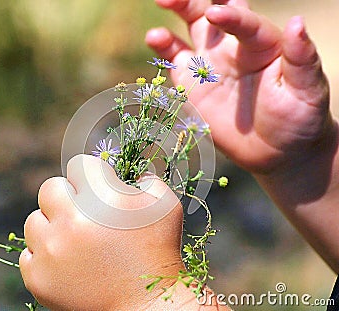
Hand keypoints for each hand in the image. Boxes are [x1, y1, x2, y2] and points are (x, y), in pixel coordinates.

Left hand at [19, 155, 228, 309]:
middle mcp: (71, 221)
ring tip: (74, 240)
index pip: (79, 166)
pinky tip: (67, 261)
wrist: (147, 303)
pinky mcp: (39, 277)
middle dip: (67, 196)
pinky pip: (28, 253)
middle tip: (82, 213)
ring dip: (52, 225)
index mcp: (102, 198)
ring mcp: (51, 250)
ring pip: (34, 220)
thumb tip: (129, 173)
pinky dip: (44, 254)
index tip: (97, 190)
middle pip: (50, 188)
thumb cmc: (159, 251)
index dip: (90, 176)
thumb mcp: (165, 205)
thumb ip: (148, 178)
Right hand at [146, 0, 333, 173]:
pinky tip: (154, 40)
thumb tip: (297, 23)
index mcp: (263, 44)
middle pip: (210, 12)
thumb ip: (302, 59)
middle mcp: (233, 47)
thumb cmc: (299, 118)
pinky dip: (163, 49)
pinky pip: (174, 60)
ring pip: (189, 29)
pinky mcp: (192, 84)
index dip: (231, 16)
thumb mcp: (308, 91)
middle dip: (191, 0)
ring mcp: (210, 64)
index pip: (245, 21)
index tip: (215, 14)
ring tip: (159, 20)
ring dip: (175, 17)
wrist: (276, 149)